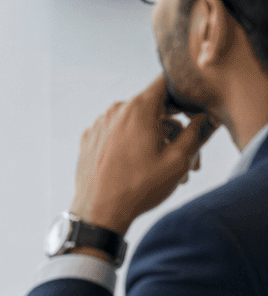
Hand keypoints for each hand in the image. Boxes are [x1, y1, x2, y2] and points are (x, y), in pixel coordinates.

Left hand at [70, 74, 214, 234]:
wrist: (99, 211)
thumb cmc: (138, 187)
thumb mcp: (178, 160)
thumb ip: (195, 133)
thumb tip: (206, 118)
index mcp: (138, 109)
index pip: (165, 83)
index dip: (183, 92)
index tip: (194, 107)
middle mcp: (115, 110)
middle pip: (153, 110)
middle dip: (175, 131)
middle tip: (190, 158)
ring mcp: (100, 124)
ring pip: (136, 125)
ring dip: (156, 142)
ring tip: (169, 172)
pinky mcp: (90, 139)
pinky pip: (118, 134)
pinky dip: (133, 145)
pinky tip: (143, 169)